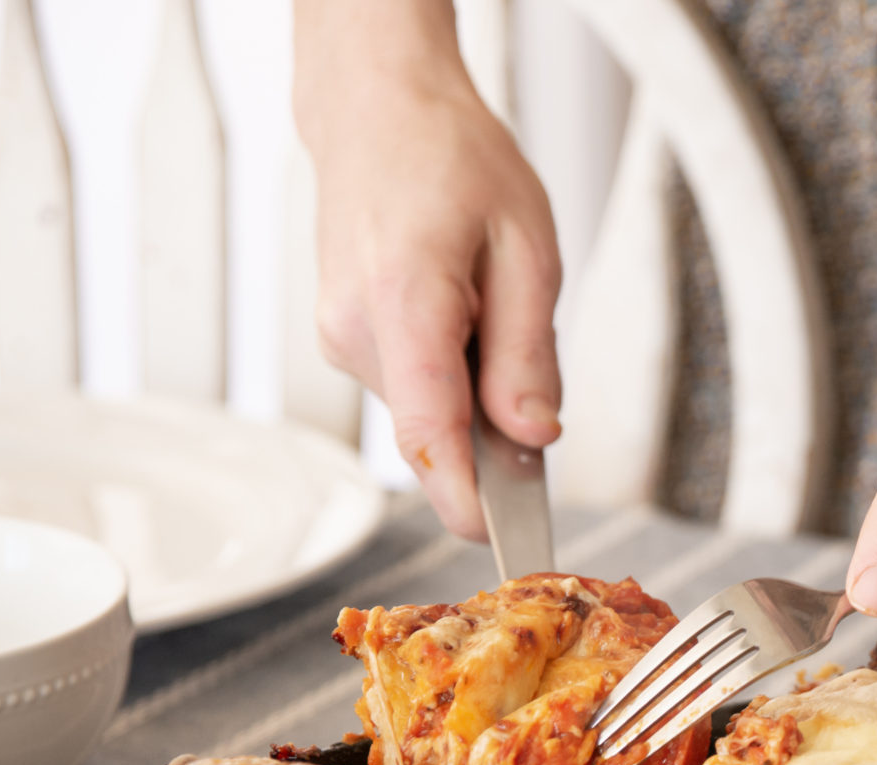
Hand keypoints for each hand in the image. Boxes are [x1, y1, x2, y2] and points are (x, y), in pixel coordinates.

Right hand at [296, 8, 559, 541]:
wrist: (377, 110)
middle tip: (527, 363)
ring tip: (484, 302)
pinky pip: (413, 387)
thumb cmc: (454, 161)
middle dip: (495, 432)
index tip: (505, 542)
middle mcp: (356, 331)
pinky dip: (449, 372)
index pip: (433, 435)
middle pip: (440, 432)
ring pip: (429, 412)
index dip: (471, 501)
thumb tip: (535, 438)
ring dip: (473, 391)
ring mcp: (341, 339)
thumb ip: (528, 354)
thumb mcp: (527, 249)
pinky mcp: (344, 342)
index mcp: (404, 302)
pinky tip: (457, 308)